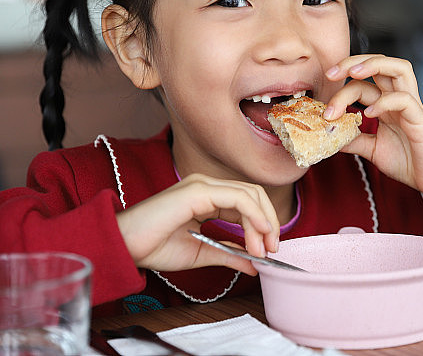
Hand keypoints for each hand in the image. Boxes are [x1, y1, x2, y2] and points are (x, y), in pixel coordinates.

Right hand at [115, 174, 279, 275]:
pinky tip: (258, 234)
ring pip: (250, 194)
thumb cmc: (153, 246)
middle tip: (272, 249)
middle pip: (254, 194)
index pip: (248, 202)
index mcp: (207, 197)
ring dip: (264, 222)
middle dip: (269, 222)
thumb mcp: (201, 252)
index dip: (263, 225)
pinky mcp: (198, 190)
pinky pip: (238, 198)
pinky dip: (254, 216)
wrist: (123, 246)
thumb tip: (254, 264)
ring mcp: (202, 184)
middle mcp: (207, 186)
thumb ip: (229, 254)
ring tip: (263, 249)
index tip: (267, 251)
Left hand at [324, 54, 422, 209]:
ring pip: (399, 68)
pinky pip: (404, 100)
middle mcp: (399, 99)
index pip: (363, 81)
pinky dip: (384, 102)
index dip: (341, 87)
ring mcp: (411, 106)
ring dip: (373, 65)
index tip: (323, 106)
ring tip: (352, 74)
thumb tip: (328, 135)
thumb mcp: (372, 149)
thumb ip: (353, 139)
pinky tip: (369, 113)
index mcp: (387, 103)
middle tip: (330, 74)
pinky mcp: (420, 119)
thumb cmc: (408, 161)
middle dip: (353, 62)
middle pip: (381, 63)